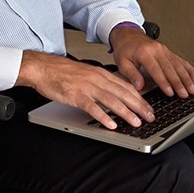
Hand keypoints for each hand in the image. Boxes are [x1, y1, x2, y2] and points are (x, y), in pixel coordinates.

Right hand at [16, 50, 154, 128]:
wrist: (43, 68)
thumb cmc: (62, 72)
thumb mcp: (87, 74)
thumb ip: (101, 83)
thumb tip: (114, 94)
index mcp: (101, 73)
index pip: (126, 86)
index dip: (140, 98)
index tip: (149, 108)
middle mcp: (97, 79)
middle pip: (123, 93)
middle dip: (139, 106)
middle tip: (150, 117)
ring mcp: (87, 87)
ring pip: (112, 100)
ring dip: (126, 113)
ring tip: (136, 122)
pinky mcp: (76, 95)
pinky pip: (93, 107)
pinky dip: (104, 116)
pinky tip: (111, 124)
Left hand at [109, 25, 193, 97]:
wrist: (128, 34)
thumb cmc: (125, 49)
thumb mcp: (122, 63)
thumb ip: (132, 75)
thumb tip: (140, 87)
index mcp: (145, 53)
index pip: (156, 70)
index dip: (164, 82)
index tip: (170, 92)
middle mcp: (157, 50)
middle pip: (171, 69)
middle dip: (179, 83)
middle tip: (185, 94)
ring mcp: (164, 50)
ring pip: (178, 66)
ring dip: (187, 78)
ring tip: (193, 90)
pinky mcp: (168, 52)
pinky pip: (181, 61)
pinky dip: (189, 70)